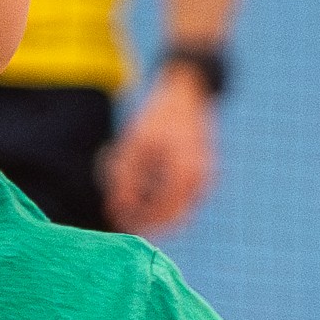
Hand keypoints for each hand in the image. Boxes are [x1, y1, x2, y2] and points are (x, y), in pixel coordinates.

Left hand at [102, 74, 217, 233]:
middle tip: (121, 217)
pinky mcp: (203, 180)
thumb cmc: (158, 119)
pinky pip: (182, 201)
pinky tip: (145, 188)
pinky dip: (163, 202)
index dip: (138, 220)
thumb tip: (114, 211)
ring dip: (155, 212)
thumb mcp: (134, 146)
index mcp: (184, 172)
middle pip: (172, 218)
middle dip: (147, 221)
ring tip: (130, 196)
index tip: (116, 218)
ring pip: (178, 212)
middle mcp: (199, 181)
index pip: (161, 212)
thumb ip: (123, 180)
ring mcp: (205, 181)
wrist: (186, 98)